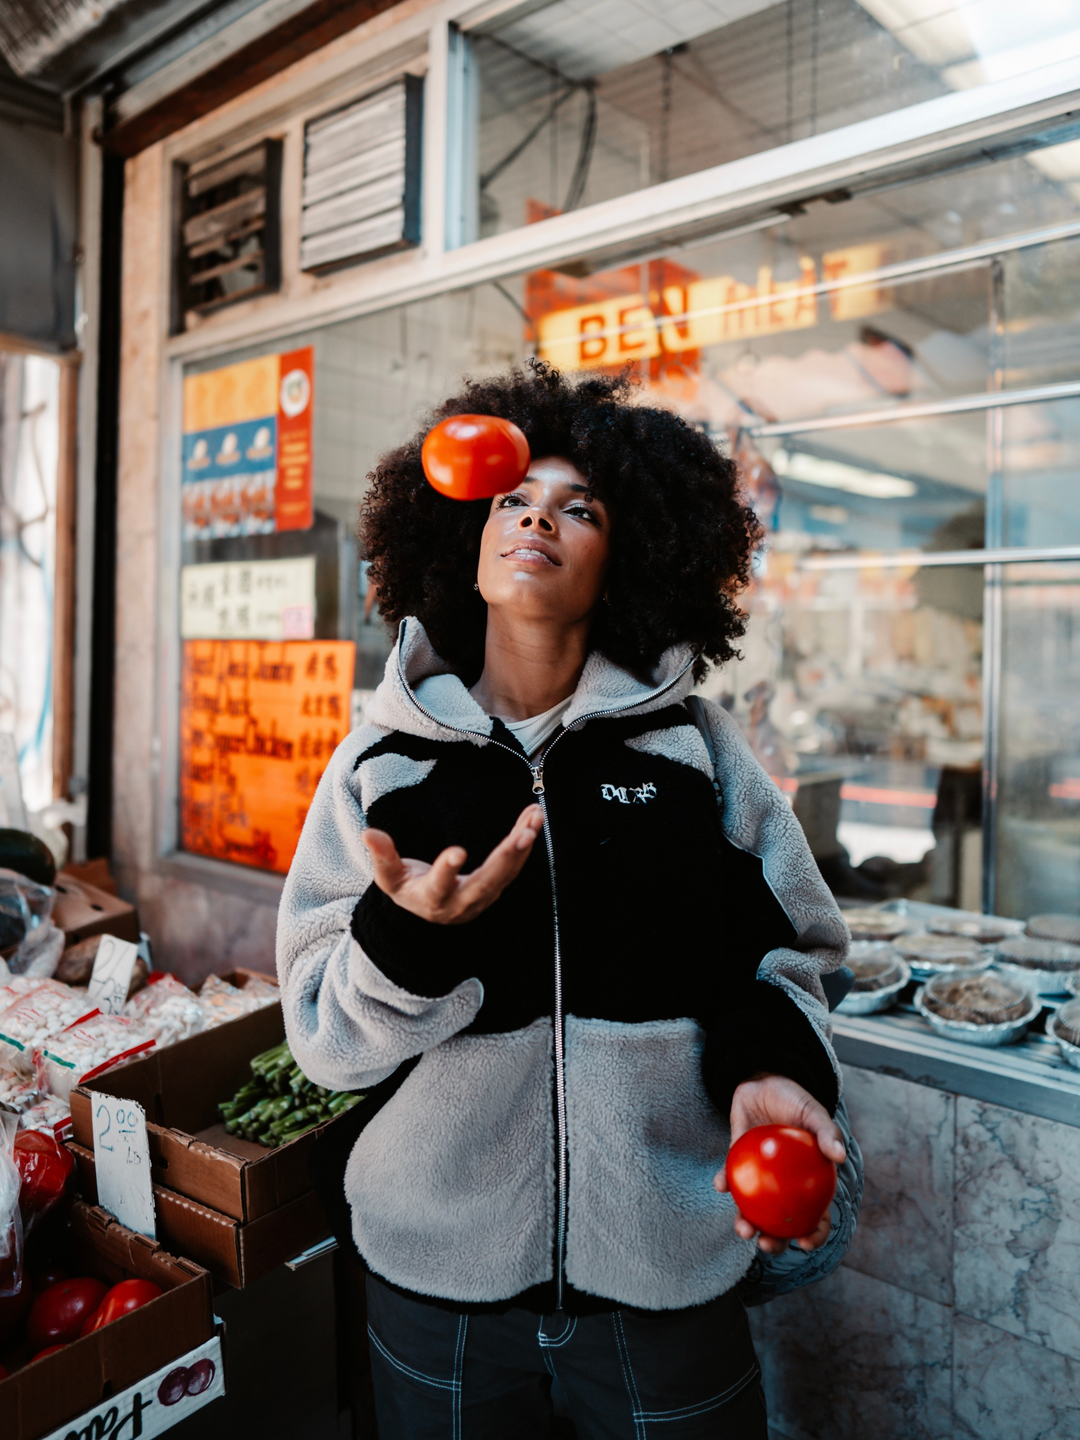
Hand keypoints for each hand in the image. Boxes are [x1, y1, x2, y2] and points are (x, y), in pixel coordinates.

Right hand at [361, 805, 544, 924]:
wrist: (429, 912)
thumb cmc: (407, 889)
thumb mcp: (389, 877)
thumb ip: (382, 857)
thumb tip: (368, 833)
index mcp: (431, 898)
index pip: (439, 887)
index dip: (447, 871)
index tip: (457, 852)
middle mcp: (461, 902)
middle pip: (486, 882)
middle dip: (506, 858)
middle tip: (523, 834)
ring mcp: (483, 896)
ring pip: (507, 873)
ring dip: (523, 845)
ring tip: (535, 817)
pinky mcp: (497, 887)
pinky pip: (515, 865)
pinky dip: (525, 842)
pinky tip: (534, 818)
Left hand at [714, 1073, 845, 1254]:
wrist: (763, 1081)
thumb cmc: (794, 1100)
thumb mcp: (813, 1112)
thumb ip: (827, 1132)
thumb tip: (840, 1157)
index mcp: (808, 1182)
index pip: (816, 1216)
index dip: (814, 1234)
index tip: (804, 1242)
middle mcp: (784, 1186)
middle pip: (781, 1224)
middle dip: (774, 1242)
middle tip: (766, 1243)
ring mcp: (760, 1177)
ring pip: (753, 1210)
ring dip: (746, 1223)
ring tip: (743, 1227)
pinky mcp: (737, 1163)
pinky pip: (730, 1178)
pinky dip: (724, 1182)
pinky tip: (721, 1185)